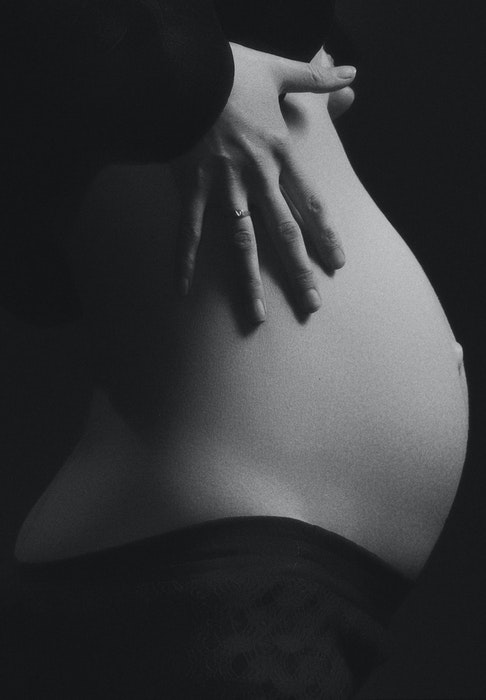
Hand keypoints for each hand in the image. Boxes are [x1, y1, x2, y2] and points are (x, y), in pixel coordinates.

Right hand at [172, 43, 355, 323]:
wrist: (181, 69)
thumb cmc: (229, 70)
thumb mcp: (277, 70)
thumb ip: (315, 78)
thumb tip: (351, 73)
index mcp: (279, 153)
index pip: (309, 202)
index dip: (325, 234)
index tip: (338, 264)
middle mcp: (256, 177)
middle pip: (283, 233)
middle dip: (299, 271)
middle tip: (312, 305)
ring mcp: (222, 188)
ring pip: (241, 243)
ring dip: (250, 281)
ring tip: (258, 315)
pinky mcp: (191, 189)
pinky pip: (189, 232)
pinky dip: (184, 260)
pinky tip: (183, 290)